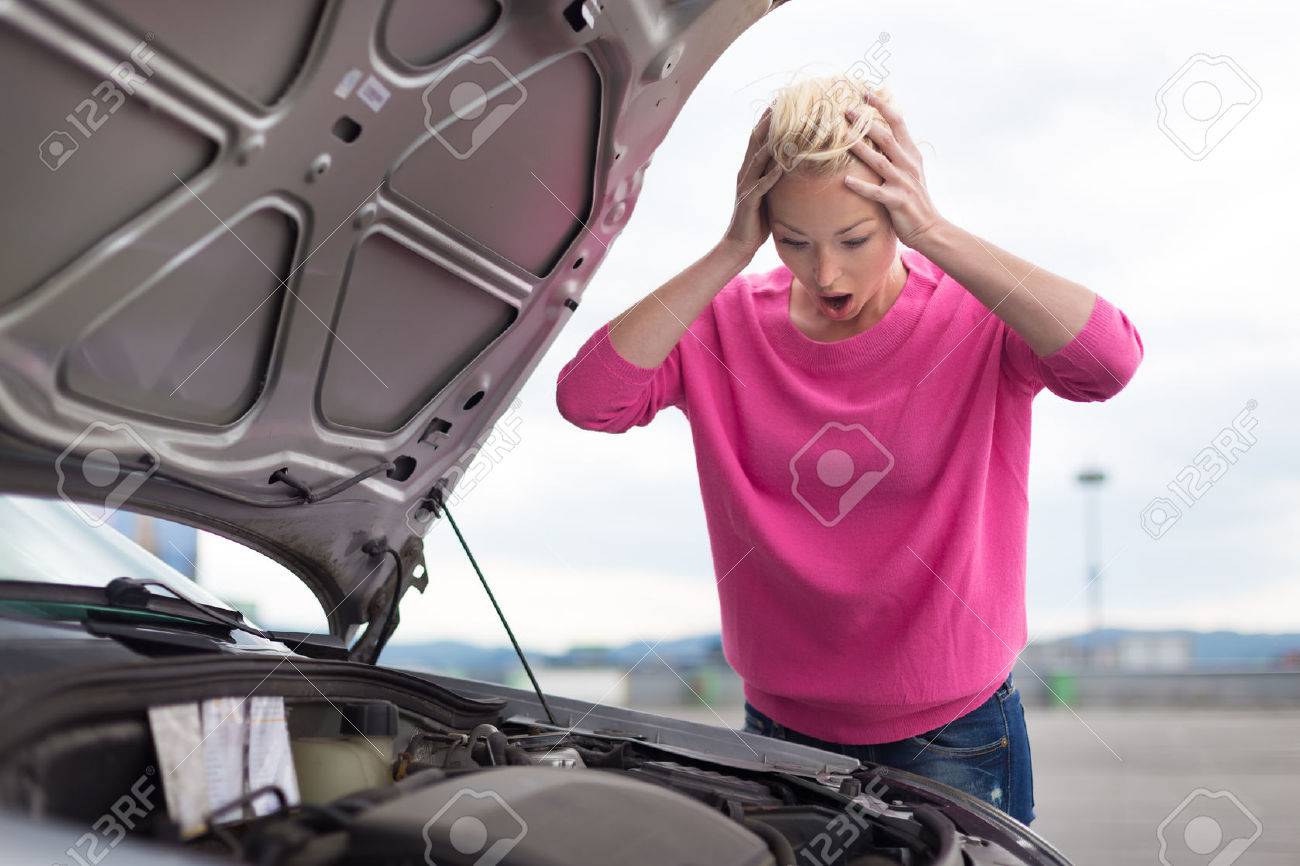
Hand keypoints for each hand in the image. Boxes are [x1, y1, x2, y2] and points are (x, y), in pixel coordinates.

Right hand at [720, 110, 783, 258]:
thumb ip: (777, 176)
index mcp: (750, 169)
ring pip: (758, 159)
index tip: (782, 101)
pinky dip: (771, 175)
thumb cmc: (758, 220)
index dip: (769, 119)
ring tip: (785, 127)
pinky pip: (761, 186)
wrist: (739, 245)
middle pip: (756, 141)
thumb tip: (796, 162)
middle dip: (768, 121)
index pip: (759, 138)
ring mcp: (746, 186)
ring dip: (771, 143)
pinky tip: (782, 167)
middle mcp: (745, 173)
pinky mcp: (749, 202)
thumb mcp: (770, 192)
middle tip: (782, 101)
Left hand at [843, 92, 945, 248]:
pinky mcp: (897, 200)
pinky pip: (876, 192)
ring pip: (879, 161)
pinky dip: (861, 186)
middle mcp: (907, 164)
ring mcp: (903, 182)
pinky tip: (846, 181)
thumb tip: (880, 133)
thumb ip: (897, 152)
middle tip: (846, 109)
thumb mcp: (909, 170)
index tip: (866, 92)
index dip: (882, 105)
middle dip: (865, 122)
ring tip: (842, 138)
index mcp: (911, 153)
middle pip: (885, 136)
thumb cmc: (914, 198)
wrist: (929, 227)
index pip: (898, 121)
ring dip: (860, 148)